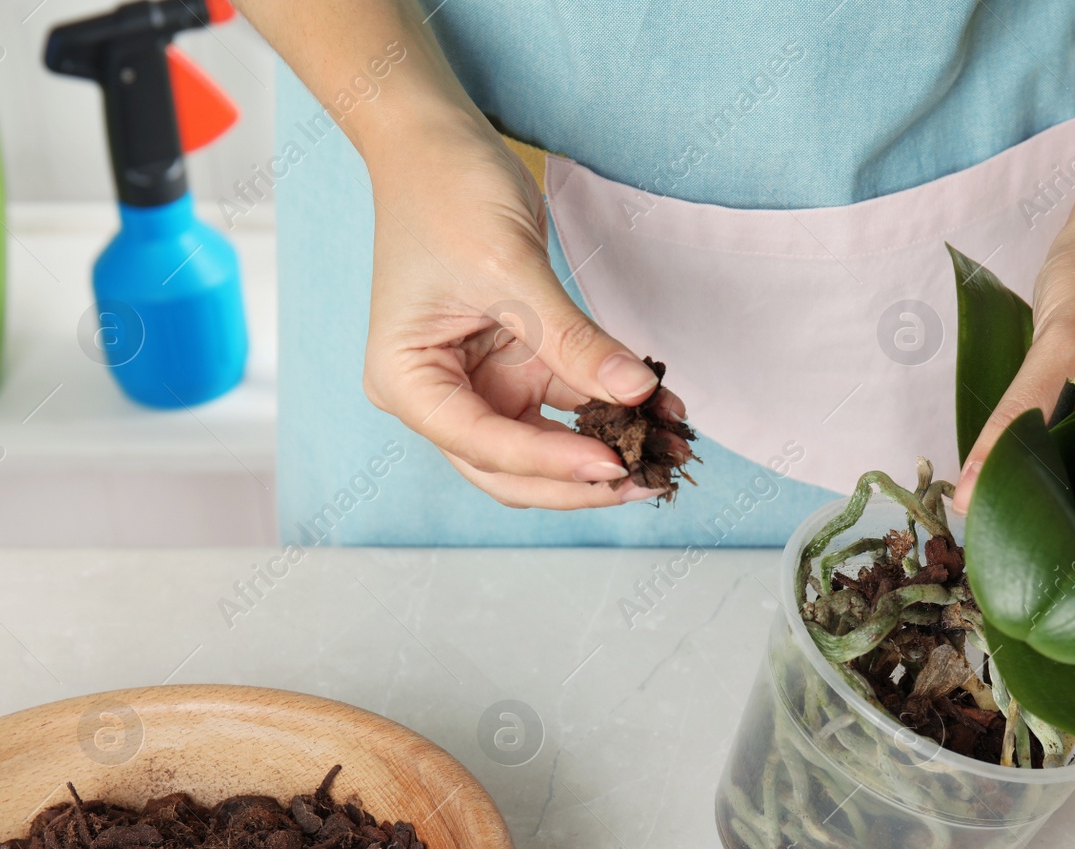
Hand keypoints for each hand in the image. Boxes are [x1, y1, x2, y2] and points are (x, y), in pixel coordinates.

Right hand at [359, 114, 686, 508]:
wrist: (437, 142)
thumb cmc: (444, 192)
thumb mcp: (509, 268)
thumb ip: (573, 339)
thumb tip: (636, 392)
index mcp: (407, 381)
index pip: (483, 445)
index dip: (550, 464)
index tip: (612, 466)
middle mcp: (438, 395)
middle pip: (511, 469)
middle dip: (579, 481)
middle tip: (648, 480)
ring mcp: (479, 383)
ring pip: (545, 446)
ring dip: (605, 448)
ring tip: (666, 451)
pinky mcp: (516, 364)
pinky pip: (567, 404)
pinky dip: (610, 409)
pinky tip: (659, 410)